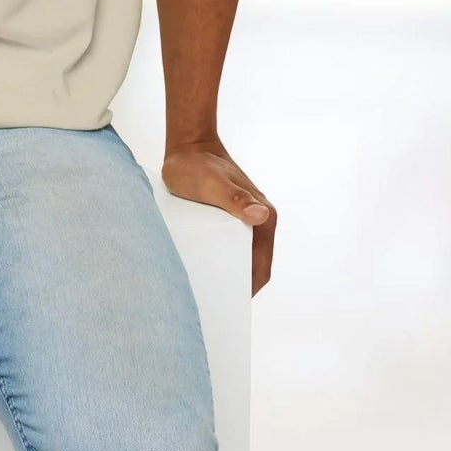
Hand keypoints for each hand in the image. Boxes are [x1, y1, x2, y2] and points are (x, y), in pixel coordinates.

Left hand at [161, 137, 275, 295]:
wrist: (186, 143)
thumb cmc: (197, 163)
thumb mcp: (211, 183)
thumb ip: (233, 198)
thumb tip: (261, 215)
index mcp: (264, 217)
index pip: (261, 267)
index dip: (248, 289)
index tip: (228, 307)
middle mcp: (258, 219)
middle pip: (250, 265)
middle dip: (235, 285)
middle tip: (212, 304)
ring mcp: (243, 218)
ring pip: (237, 255)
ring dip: (225, 271)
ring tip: (202, 290)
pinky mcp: (228, 215)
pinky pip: (226, 243)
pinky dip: (217, 258)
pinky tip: (198, 266)